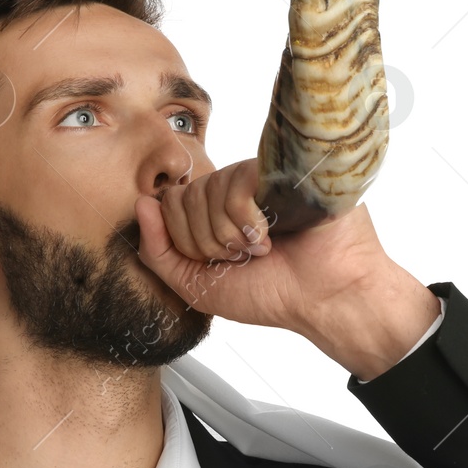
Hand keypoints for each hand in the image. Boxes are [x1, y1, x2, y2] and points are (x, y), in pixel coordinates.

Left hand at [133, 158, 439, 377]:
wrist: (326, 298)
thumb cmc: (273, 294)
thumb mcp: (198, 286)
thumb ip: (159, 253)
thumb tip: (141, 205)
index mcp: (214, 213)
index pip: (169, 206)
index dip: (187, 241)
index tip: (220, 263)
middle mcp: (234, 191)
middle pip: (183, 198)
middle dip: (207, 242)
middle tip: (242, 257)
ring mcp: (257, 177)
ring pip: (205, 192)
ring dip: (229, 236)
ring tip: (261, 248)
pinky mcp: (279, 169)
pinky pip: (233, 186)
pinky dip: (246, 223)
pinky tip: (271, 234)